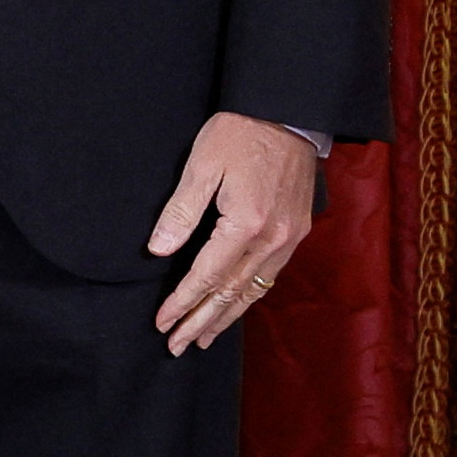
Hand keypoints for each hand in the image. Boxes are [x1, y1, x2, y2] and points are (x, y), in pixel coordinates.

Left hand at [151, 112, 319, 352]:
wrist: (288, 110)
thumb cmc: (240, 132)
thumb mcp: (201, 165)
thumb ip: (180, 212)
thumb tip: (158, 251)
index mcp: (247, 224)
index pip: (207, 275)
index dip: (182, 302)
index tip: (162, 322)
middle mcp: (273, 238)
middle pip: (231, 292)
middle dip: (201, 321)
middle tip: (177, 346)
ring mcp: (290, 237)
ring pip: (254, 290)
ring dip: (226, 316)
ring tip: (203, 339)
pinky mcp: (298, 230)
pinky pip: (271, 276)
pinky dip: (250, 296)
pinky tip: (235, 306)